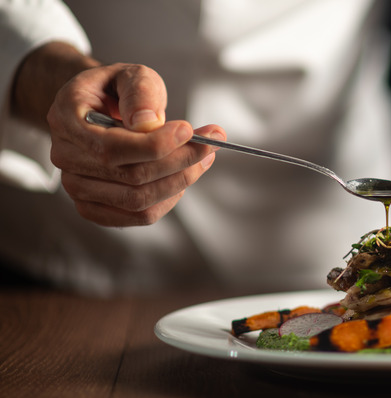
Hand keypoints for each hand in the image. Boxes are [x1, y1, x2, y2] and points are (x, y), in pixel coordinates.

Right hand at [46, 63, 222, 225]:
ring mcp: (76, 186)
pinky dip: (168, 200)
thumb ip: (140, 93)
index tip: (191, 131)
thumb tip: (148, 124)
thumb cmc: (117, 91)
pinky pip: (138, 215)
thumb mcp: (131, 75)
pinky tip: (182, 177)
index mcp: (67, 119)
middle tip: (211, 144)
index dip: (157, 144)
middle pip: (131, 176)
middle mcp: (65, 156)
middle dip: (180, 161)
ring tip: (203, 158)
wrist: (99, 109)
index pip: (113, 148)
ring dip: (180, 181)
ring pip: (138, 200)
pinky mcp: (94, 207)